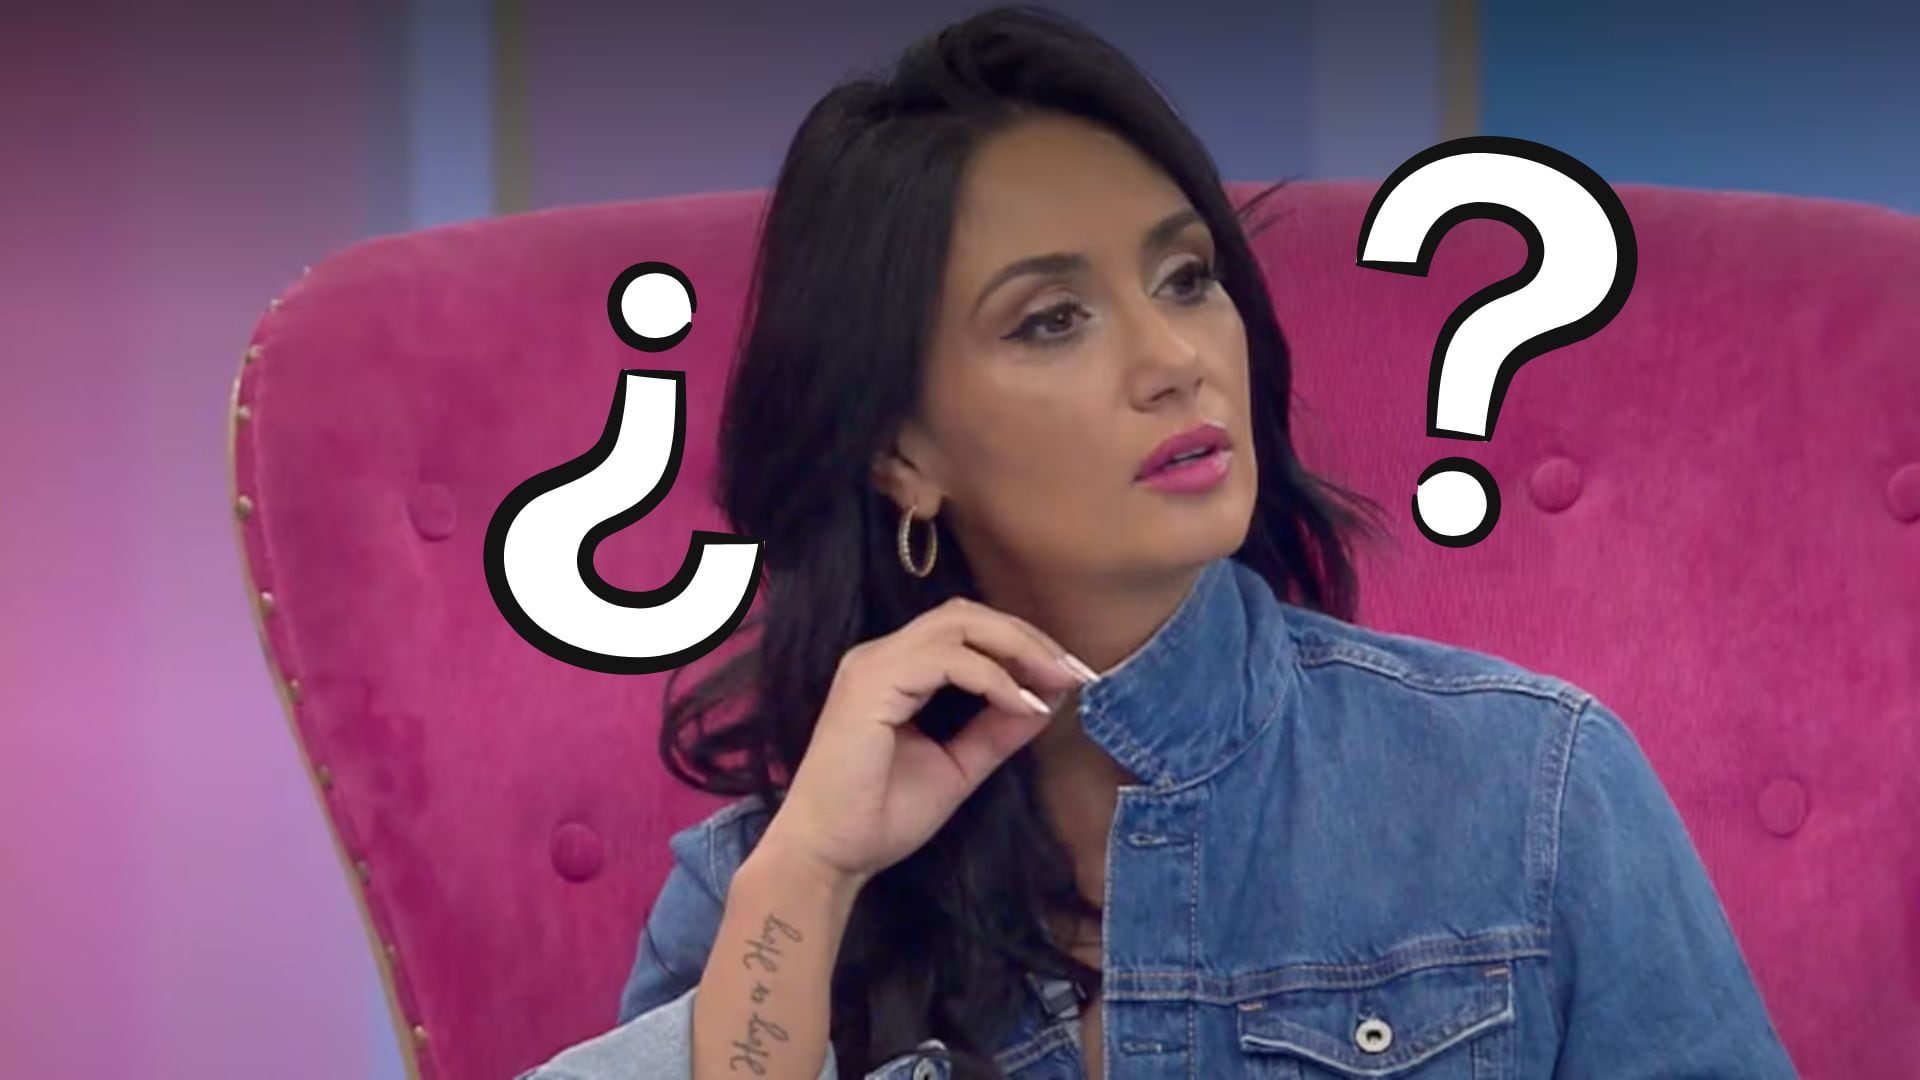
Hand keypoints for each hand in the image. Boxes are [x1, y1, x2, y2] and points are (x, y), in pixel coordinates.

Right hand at [759, 596, 1095, 887]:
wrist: (829, 855)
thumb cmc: (879, 817)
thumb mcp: (958, 767)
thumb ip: (997, 730)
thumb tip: (1047, 699)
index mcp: (896, 670)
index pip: (965, 629)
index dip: (1022, 643)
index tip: (1070, 676)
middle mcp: (881, 655)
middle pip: (966, 614)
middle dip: (1027, 636)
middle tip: (1073, 670)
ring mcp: (873, 664)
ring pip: (958, 622)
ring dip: (1017, 647)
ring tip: (1056, 680)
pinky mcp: (872, 683)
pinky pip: (947, 659)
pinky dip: (993, 676)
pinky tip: (1021, 703)